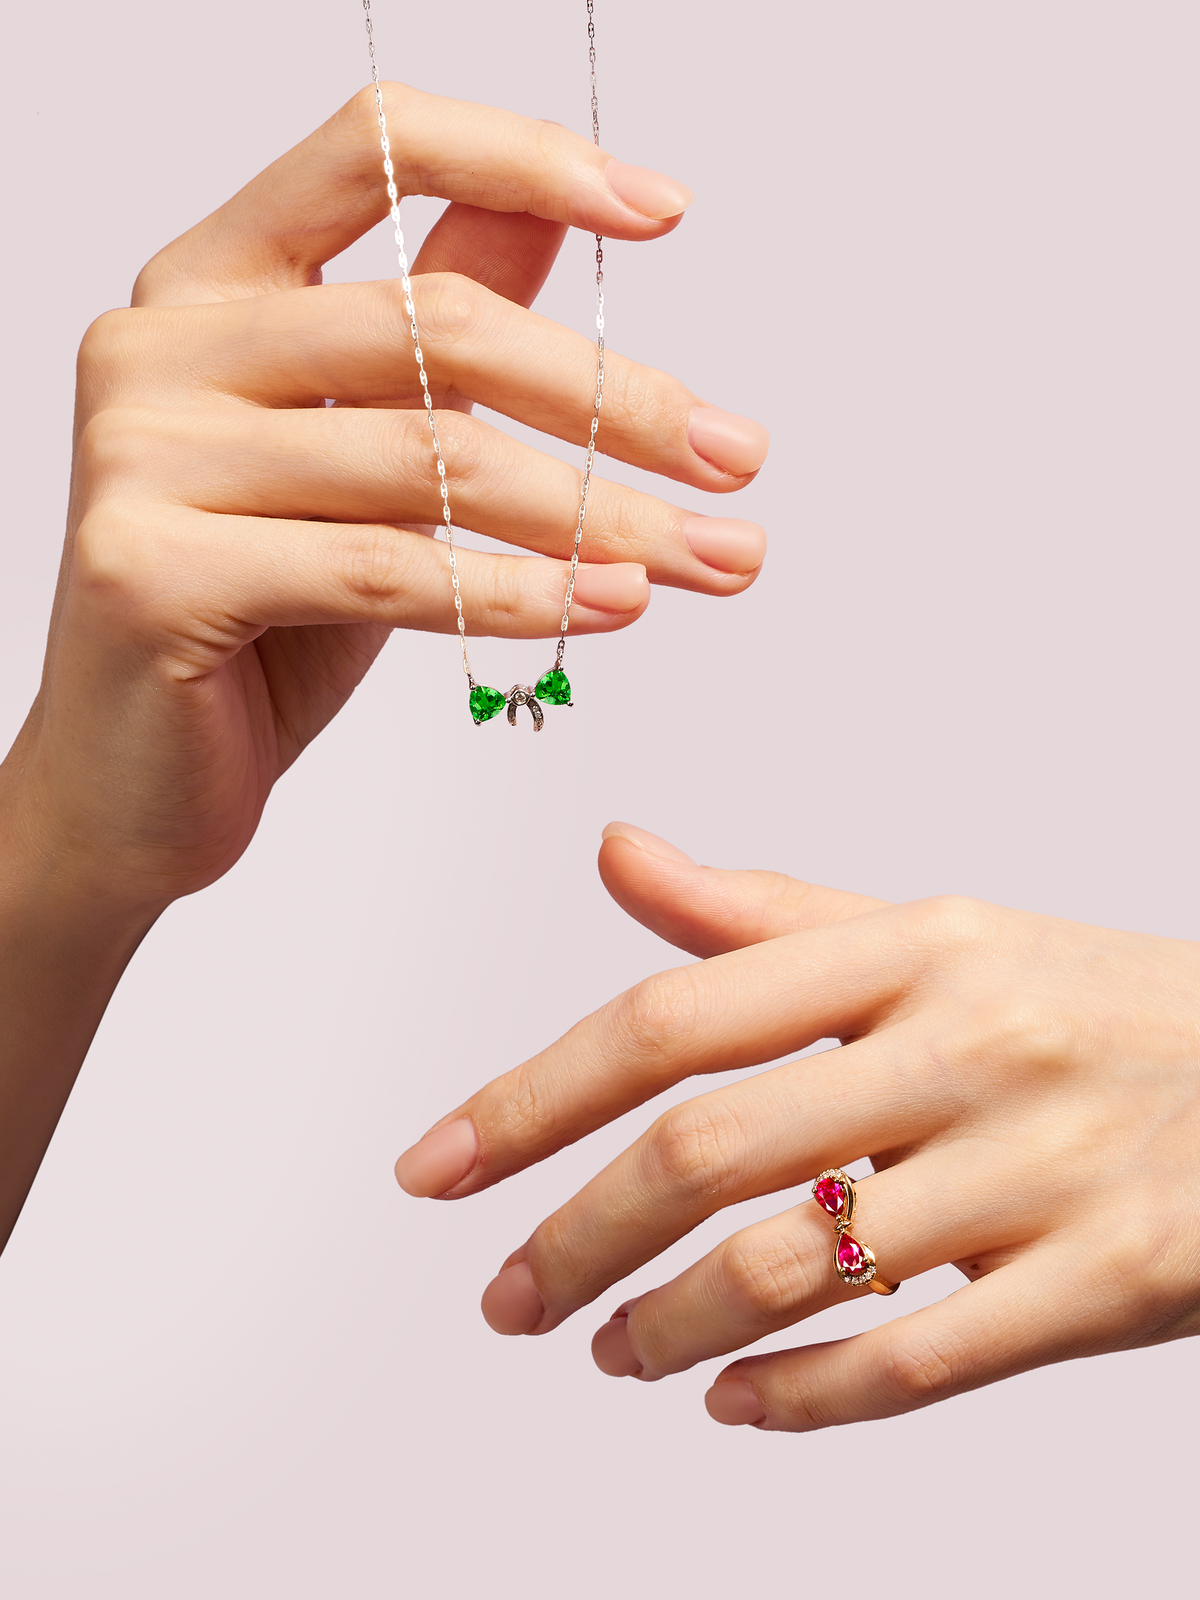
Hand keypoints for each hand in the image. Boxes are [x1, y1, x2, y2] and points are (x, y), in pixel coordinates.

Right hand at [2, 84, 767, 916]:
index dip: (527, 159)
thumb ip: (437, 329)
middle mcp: (162, 344)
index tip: (662, 213)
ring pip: (430, 462)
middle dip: (615, 401)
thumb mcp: (362, 456)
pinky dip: (523, 591)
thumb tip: (558, 213)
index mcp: (211, 281)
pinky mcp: (154, 573)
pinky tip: (616, 604)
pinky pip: (388, 570)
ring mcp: (142, 455)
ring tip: (711, 559)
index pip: (375, 149)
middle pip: (436, 326)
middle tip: (736, 458)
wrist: (134, 780)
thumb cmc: (256, 618)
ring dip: (600, 518)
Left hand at [395, 822, 1199, 1431]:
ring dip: (669, 1326)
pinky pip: (916, 1364)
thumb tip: (616, 852)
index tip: (436, 1169)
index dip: (534, 1097)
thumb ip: (764, 914)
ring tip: (608, 1351)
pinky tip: (729, 1400)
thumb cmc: (1076, 1004)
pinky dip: (798, 1397)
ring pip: (800, 1269)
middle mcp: (969, 1043)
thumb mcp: (933, 935)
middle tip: (506, 1299)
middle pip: (712, 1152)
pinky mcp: (1106, 1282)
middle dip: (576, 1240)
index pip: (676, 1016)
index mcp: (912, 946)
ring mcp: (1040, 1167)